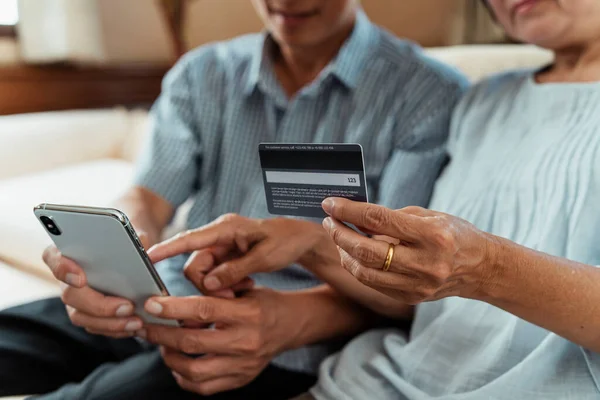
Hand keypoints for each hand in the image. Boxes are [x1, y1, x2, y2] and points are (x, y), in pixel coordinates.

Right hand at [41, 228, 155, 337]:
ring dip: (110, 323)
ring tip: (135, 321)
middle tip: (127, 306)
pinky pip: (96, 327)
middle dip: (99, 305)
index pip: (53, 257)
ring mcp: (75, 298)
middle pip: (69, 295)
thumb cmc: (126, 239)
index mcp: (68, 250)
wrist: (129, 250)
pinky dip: (115, 329)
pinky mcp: (87, 314)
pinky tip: (135, 326)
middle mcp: (66, 277)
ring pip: (82, 317)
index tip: (80, 278)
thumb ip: (134, 240)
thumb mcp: (132, 234)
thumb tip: (146, 252)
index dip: (62, 268)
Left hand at [137, 288, 300, 395]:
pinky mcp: (241, 379)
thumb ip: (214, 295)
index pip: (204, 310)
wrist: (292, 325)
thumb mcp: (244, 289)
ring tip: (163, 345)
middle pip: (192, 343)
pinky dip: (184, 377)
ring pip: (194, 371)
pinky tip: (179, 364)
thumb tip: (177, 303)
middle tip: (145, 326)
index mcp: (248, 314)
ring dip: (170, 358)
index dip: (173, 308)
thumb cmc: (265, 302)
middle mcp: (246, 342)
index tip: (151, 305)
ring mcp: (243, 365)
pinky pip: (204, 387)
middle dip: (161, 335)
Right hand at [148, 214, 338, 291]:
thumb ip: (235, 270)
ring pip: (205, 274)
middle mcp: (219, 235)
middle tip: (233, 294)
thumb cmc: (286, 242)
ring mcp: (222, 246)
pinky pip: (216, 275)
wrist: (301, 239)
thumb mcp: (263, 258)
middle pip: (196, 266)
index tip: (148, 256)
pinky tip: (245, 285)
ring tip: (245, 288)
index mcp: (226, 228)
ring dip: (220, 287)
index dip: (168, 248)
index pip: (189, 238)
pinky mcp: (227, 256)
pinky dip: (227, 285)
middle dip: (209, 285)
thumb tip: (210, 284)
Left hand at [321, 198, 497, 303]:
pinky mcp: (411, 297)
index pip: (378, 220)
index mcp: (432, 235)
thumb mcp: (427, 216)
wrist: (481, 267)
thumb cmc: (453, 234)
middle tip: (328, 221)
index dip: (348, 211)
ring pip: (365, 273)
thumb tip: (353, 218)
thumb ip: (391, 218)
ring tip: (338, 238)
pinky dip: (358, 268)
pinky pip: (374, 284)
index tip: (330, 203)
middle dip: (340, 234)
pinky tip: (352, 254)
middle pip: (366, 251)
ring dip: (344, 253)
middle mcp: (425, 263)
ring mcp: (418, 285)